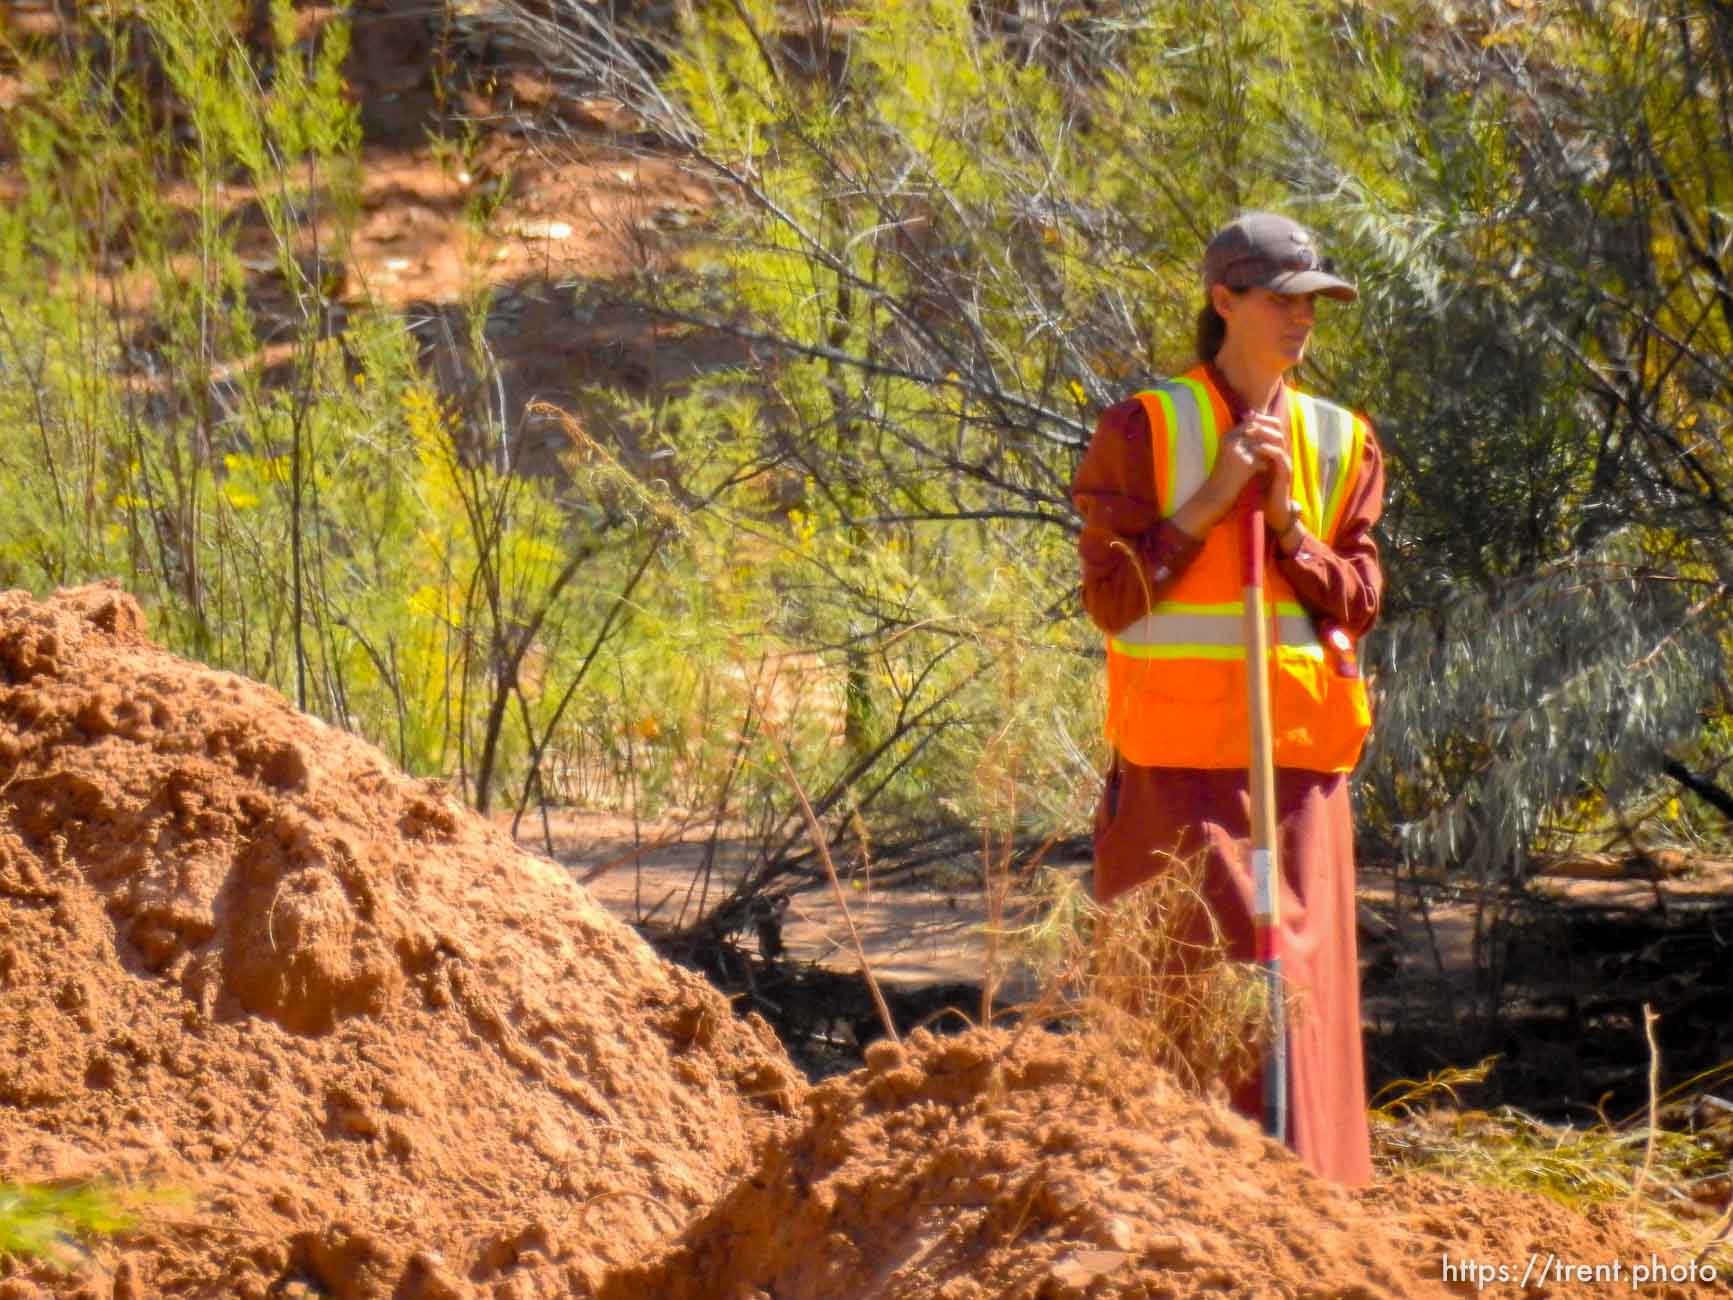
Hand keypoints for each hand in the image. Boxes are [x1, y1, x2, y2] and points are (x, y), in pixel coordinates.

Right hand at [1170, 411, 1293, 540]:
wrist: (1214, 494)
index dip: (1265, 423)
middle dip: (1272, 432)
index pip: (1251, 421)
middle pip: (1259, 428)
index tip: (1275, 429)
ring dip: (1273, 447)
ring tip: (1279, 452)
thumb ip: (1241, 441)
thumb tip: (1260, 431)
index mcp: (1227, 436)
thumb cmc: (1222, 475)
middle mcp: (1232, 440)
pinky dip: (1268, 464)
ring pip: (1264, 443)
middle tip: (1282, 438)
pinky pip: (1264, 460)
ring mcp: (1239, 452)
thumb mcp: (1228, 454)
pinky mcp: (1246, 465)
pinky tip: (1269, 469)